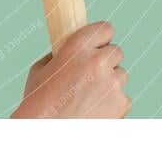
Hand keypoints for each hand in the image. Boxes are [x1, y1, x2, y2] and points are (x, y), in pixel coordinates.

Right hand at [10, 21, 130, 117]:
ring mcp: (112, 83)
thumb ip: (62, 55)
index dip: (101, 37)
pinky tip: (95, 109)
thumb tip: (73, 51)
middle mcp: (98, 62)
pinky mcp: (122, 104)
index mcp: (77, 47)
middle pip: (116, 52)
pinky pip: (123, 97)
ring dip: (110, 82)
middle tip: (92, 73)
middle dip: (106, 61)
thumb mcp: (41, 69)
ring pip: (121, 75)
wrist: (45, 132)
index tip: (98, 44)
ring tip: (90, 96)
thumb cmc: (38, 102)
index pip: (105, 28)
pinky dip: (113, 103)